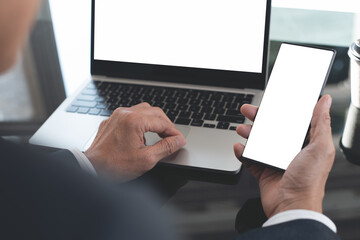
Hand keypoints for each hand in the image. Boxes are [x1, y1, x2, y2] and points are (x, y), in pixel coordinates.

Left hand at [85, 103, 185, 181]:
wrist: (90, 168)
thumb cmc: (114, 166)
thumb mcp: (146, 159)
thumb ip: (166, 147)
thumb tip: (178, 141)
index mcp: (134, 120)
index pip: (162, 122)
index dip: (174, 132)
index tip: (179, 141)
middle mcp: (125, 113)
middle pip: (154, 112)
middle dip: (166, 124)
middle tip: (172, 138)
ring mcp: (116, 116)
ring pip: (143, 110)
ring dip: (154, 121)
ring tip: (160, 134)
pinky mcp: (111, 121)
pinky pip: (131, 115)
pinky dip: (141, 121)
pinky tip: (143, 134)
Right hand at [234, 95, 334, 217]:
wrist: (291, 206)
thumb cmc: (309, 181)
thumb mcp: (320, 147)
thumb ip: (322, 123)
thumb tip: (326, 101)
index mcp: (306, 144)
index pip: (291, 122)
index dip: (281, 110)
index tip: (271, 102)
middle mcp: (290, 151)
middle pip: (272, 129)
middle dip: (259, 119)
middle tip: (249, 110)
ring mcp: (275, 161)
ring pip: (259, 142)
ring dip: (249, 133)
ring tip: (242, 129)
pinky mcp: (263, 171)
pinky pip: (250, 159)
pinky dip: (242, 153)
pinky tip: (239, 148)